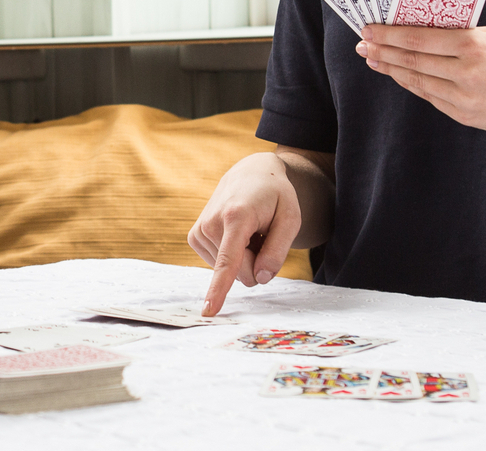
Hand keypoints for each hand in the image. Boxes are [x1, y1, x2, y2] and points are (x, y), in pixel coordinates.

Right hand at [189, 152, 302, 315]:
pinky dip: (232, 256)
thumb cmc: (275, 196)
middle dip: (256, 263)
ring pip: (229, 271)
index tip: (208, 311)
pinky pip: (219, 265)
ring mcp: (200, 230)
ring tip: (249, 231)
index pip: (229, 261)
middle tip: (262, 234)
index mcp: (237, 217)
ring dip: (245, 257)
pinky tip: (237, 235)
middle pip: (239, 272)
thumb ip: (278, 251)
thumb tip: (260, 279)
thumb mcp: (290, 218)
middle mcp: (212, 223)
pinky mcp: (195, 236)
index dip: (219, 289)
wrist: (250, 174)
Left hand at [357, 23, 485, 140]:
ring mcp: (464, 97)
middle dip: (383, 51)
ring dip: (392, 69)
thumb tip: (428, 29)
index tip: (370, 29)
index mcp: (473, 45)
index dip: (389, 34)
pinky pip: (431, 97)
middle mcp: (465, 72)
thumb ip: (464, 34)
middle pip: (412, 60)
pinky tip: (400, 76)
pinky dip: (413, 85)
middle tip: (363, 45)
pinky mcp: (464, 115)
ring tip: (374, 60)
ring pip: (417, 81)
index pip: (418, 37)